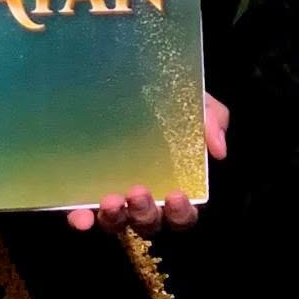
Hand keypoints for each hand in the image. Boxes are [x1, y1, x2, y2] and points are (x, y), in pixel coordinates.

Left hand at [68, 91, 227, 231]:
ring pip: (115, 223)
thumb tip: (217, 149)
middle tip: (139, 192)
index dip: (181, 212)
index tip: (175, 196)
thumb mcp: (194, 101)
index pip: (180, 213)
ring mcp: (110, 196)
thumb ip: (212, 118)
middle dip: (145, 214)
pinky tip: (81, 217)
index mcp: (170, 183)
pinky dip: (82, 219)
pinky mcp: (81, 190)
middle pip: (148, 223)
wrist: (120, 75)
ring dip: (115, 217)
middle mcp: (140, 196)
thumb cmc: (164, 98)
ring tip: (110, 200)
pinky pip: (80, 214)